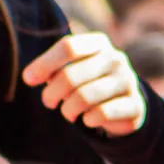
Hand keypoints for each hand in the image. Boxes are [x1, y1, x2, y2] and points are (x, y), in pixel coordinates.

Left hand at [23, 33, 147, 134]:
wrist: (124, 105)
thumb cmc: (88, 83)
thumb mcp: (71, 70)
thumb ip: (52, 69)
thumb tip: (29, 77)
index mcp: (98, 43)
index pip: (68, 47)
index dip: (44, 64)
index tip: (28, 79)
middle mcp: (116, 58)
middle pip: (70, 75)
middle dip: (52, 93)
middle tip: (49, 102)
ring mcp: (128, 80)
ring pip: (84, 97)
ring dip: (68, 110)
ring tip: (68, 112)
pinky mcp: (134, 104)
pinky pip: (101, 113)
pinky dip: (88, 120)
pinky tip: (88, 119)